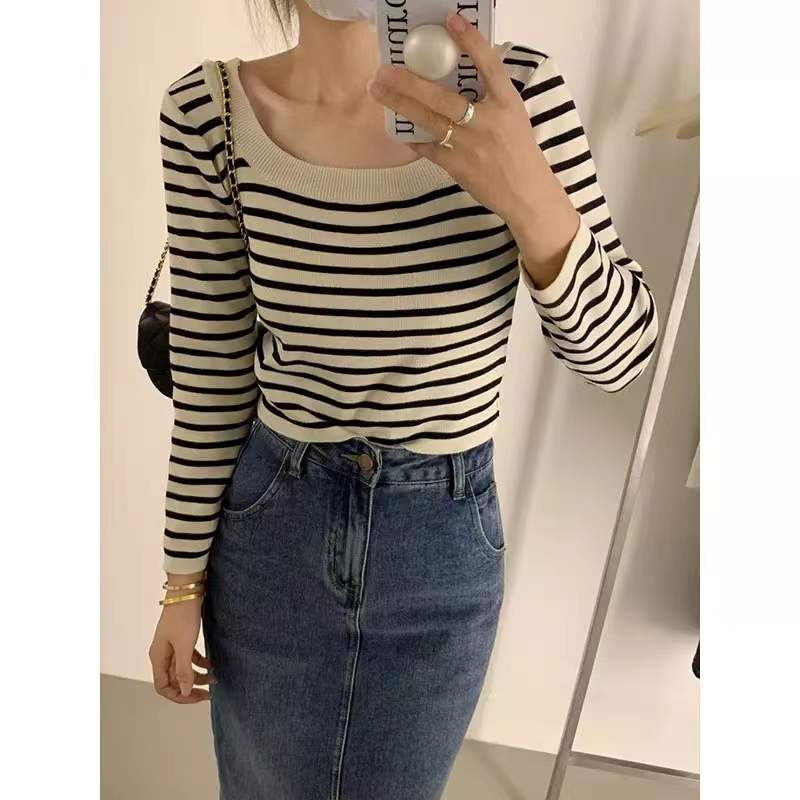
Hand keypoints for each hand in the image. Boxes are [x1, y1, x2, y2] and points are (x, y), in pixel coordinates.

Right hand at [149, 590, 215, 703]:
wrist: (187, 591)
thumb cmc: (183, 617)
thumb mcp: (184, 646)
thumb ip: (183, 671)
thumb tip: (185, 692)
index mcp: (158, 657)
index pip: (163, 687)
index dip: (179, 696)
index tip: (197, 697)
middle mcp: (162, 654)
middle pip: (174, 680)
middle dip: (191, 688)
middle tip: (209, 693)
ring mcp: (172, 646)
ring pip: (183, 669)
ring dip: (198, 676)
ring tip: (215, 677)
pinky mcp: (181, 638)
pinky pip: (189, 657)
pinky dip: (200, 662)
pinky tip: (211, 664)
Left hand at [366, 11, 566, 231]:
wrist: (526, 193)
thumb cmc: (519, 152)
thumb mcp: (513, 116)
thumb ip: (490, 95)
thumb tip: (463, 74)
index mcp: (506, 103)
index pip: (489, 64)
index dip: (470, 41)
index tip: (451, 20)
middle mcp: (487, 121)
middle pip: (442, 96)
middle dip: (409, 81)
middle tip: (384, 70)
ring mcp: (470, 145)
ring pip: (429, 120)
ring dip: (400, 104)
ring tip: (378, 91)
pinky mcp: (458, 167)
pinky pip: (429, 148)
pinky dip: (413, 138)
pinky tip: (397, 128)